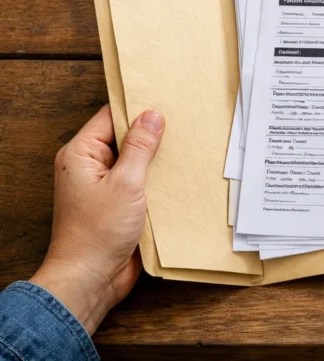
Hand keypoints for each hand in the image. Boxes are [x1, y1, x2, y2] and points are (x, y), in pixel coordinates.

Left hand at [30, 106, 164, 334]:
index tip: (165, 101)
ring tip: (184, 148)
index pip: (111, 117)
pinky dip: (157, 179)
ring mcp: (104, 185)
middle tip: (181, 124)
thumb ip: (140, 147)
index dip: (137, 108)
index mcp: (81, 154)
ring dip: (157, 158)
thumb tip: (152, 116)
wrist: (90, 279)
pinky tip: (178, 176)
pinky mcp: (118, 203)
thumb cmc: (96, 234)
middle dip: (152, 133)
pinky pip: (140, 181)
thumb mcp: (125, 183)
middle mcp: (89, 166)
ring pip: (135, 160)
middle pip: (125, 137)